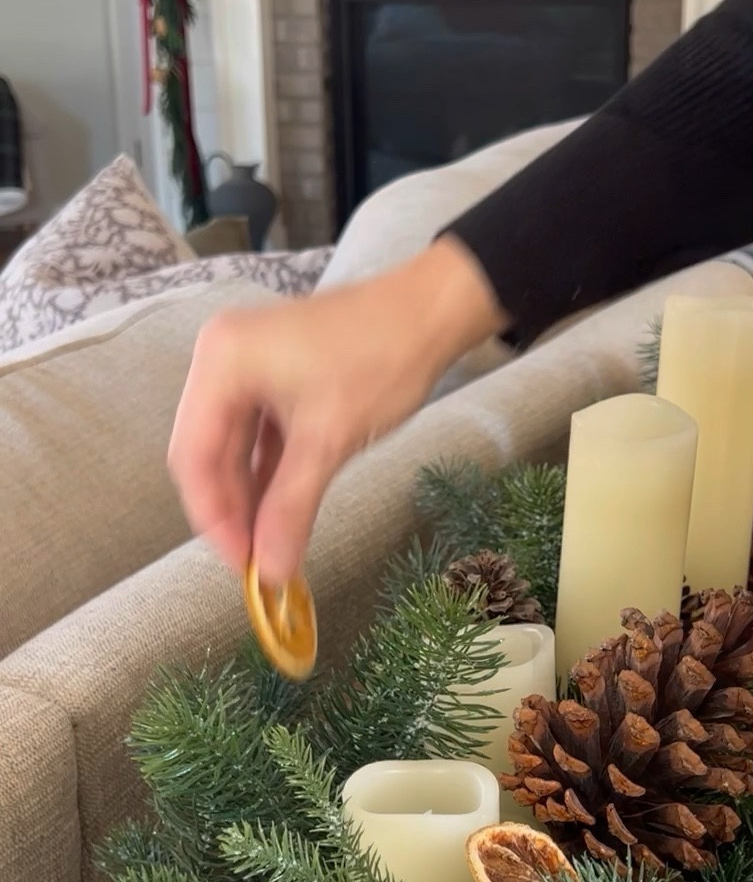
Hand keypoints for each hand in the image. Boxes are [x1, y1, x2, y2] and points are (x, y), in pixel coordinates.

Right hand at [168, 237, 505, 583]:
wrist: (431, 311)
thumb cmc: (381, 359)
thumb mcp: (329, 441)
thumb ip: (291, 509)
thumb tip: (272, 570)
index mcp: (221, 362)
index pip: (192, 456)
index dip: (213, 518)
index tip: (239, 563)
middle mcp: (220, 357)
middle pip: (206, 451)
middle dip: (232, 509)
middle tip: (257, 561)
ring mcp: (244, 363)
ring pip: (231, 445)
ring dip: (249, 494)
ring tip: (269, 542)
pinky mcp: (270, 372)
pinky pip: (255, 431)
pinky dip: (266, 470)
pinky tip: (279, 509)